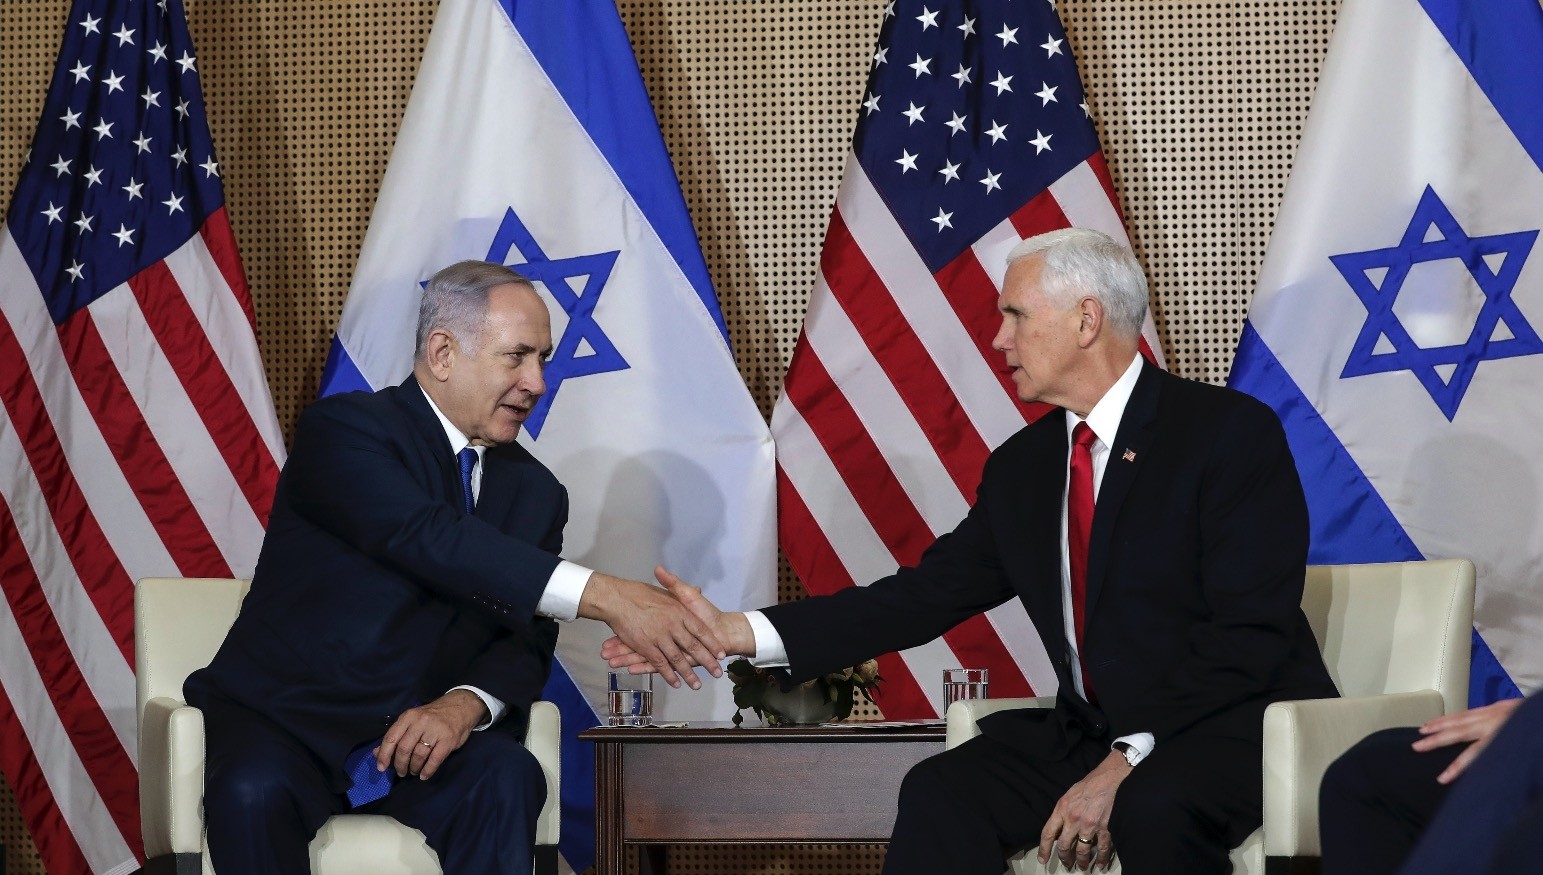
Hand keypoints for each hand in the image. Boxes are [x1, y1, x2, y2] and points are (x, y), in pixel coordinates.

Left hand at [374, 690, 486, 779]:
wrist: (461, 708)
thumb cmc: (433, 717)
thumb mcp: (412, 721)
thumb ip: (395, 736)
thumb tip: (376, 754)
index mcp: (409, 717)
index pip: (391, 737)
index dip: (384, 755)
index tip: (381, 768)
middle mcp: (421, 722)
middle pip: (404, 749)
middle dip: (400, 765)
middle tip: (401, 772)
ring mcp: (435, 730)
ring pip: (418, 755)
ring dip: (414, 768)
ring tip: (414, 771)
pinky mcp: (448, 739)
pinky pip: (434, 760)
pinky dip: (427, 770)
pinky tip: (424, 775)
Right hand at [579, 567, 725, 689]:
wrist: (619, 598)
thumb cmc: (640, 592)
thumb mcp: (666, 590)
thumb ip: (682, 592)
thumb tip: (698, 589)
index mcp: (680, 612)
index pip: (701, 631)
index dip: (712, 643)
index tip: (721, 654)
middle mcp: (673, 626)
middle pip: (694, 648)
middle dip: (707, 662)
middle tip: (717, 673)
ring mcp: (660, 637)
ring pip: (678, 660)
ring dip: (688, 674)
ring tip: (697, 685)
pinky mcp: (646, 646)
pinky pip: (660, 664)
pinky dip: (668, 674)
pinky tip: (675, 683)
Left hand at [1038, 751, 1128, 871]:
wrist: (1108, 780)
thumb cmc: (1087, 786)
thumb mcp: (1067, 797)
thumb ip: (1062, 814)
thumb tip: (1058, 831)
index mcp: (1061, 809)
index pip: (1048, 833)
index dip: (1044, 849)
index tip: (1043, 859)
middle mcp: (1073, 819)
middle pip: (1064, 846)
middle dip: (1064, 858)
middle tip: (1066, 864)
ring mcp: (1089, 825)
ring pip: (1082, 851)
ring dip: (1081, 862)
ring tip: (1081, 867)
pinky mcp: (1104, 828)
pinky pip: (1101, 848)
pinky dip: (1100, 858)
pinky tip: (1099, 864)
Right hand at [1412, 697, 1523, 783]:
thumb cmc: (1540, 731)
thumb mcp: (1530, 750)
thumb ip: (1513, 754)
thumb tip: (1494, 770)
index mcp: (1503, 736)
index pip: (1474, 755)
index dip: (1456, 767)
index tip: (1441, 778)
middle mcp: (1494, 722)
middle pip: (1459, 732)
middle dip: (1436, 740)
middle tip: (1416, 746)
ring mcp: (1494, 712)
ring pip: (1460, 719)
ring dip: (1439, 725)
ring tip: (1422, 731)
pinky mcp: (1497, 707)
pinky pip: (1468, 712)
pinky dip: (1452, 716)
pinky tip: (1442, 720)